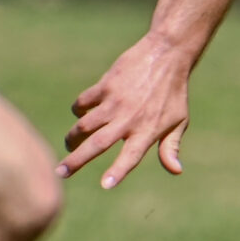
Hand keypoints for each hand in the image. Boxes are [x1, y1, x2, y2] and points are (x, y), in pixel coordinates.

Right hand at [60, 34, 195, 188]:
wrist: (167, 55)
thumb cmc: (174, 93)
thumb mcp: (179, 121)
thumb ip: (171, 148)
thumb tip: (176, 171)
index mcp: (148, 130)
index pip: (132, 156)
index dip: (118, 171)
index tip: (105, 185)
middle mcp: (129, 119)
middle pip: (97, 144)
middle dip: (76, 160)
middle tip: (60, 173)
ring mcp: (115, 102)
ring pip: (84, 125)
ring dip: (73, 137)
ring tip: (70, 143)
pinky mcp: (105, 85)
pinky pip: (82, 102)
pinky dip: (78, 111)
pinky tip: (81, 113)